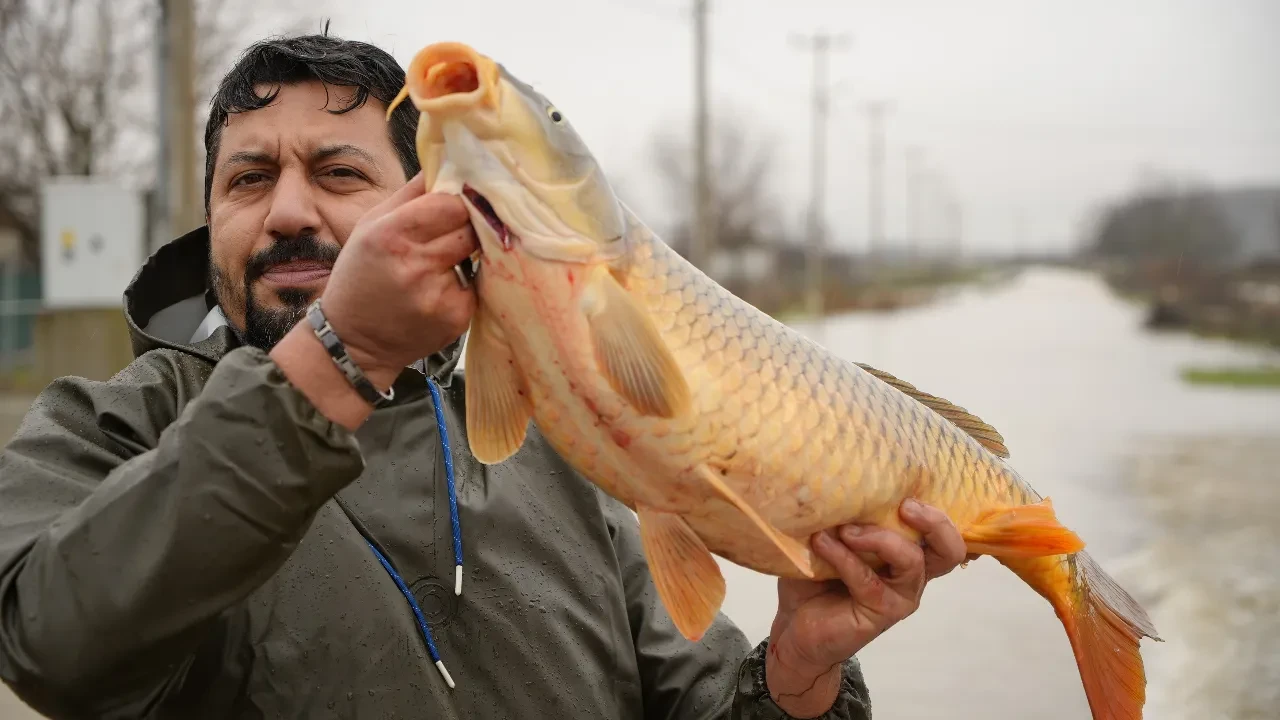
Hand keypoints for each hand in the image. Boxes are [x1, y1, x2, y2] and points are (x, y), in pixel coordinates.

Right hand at [319, 171, 477, 389]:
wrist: (354, 341)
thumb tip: (446, 162)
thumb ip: (410, 194)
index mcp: (392, 234)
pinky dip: (465, 283)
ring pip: (477, 256)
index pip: (452, 203)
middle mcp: (416, 264)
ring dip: (466, 254)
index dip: (459, 200)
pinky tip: (440, 289)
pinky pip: (476, 286)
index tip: (459, 201)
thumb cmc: (361, 276)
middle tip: (456, 230)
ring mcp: (438, 294)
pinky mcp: (455, 317)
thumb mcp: (369, 226)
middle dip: (468, 225)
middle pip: (470, 228)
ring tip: (440, 262)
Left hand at [764, 499, 967, 717]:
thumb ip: (842, 514)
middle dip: (935, 522)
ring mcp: (899, 596)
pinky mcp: (880, 614)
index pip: (941, 529)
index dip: (940, 508)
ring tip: (847, 530)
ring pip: (912, 562)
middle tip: (906, 506)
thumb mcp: (832, 537)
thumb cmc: (816, 576)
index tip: (910, 488)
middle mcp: (912, 573)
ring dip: (879, 538)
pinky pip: (869, 582)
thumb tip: (832, 476)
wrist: (796, 625)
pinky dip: (844, 558)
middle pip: (949, 550)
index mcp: (906, 550)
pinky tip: (822, 544)